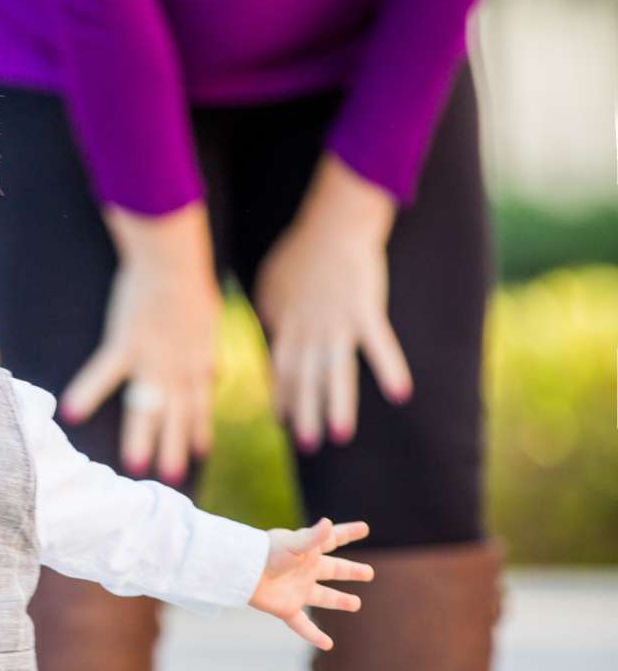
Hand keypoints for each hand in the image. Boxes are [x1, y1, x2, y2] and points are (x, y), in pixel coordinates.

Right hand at [61, 203, 221, 482]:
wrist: (174, 260)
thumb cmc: (191, 281)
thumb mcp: (210, 321)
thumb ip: (209, 352)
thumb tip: (215, 373)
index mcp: (198, 361)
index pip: (200, 405)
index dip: (199, 430)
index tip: (200, 454)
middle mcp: (178, 368)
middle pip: (176, 415)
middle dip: (174, 448)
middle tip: (171, 480)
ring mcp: (152, 359)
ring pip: (148, 406)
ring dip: (143, 438)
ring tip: (134, 467)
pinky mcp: (125, 343)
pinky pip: (104, 373)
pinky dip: (88, 392)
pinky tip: (72, 414)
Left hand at [249, 517, 372, 651]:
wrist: (243, 572)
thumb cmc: (266, 552)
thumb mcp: (292, 544)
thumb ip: (313, 538)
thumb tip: (329, 523)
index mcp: (308, 551)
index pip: (333, 540)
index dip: (348, 533)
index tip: (364, 528)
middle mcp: (305, 571)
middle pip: (333, 570)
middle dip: (351, 571)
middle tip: (369, 572)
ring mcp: (298, 590)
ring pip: (323, 596)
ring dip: (340, 600)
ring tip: (356, 604)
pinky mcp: (288, 608)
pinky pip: (303, 625)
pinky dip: (314, 636)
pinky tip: (328, 645)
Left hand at [254, 157, 411, 451]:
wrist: (333, 225)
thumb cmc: (301, 251)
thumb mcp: (270, 283)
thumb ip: (270, 313)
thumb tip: (269, 335)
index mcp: (286, 324)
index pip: (280, 369)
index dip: (281, 396)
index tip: (282, 422)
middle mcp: (309, 330)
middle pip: (305, 378)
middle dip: (305, 413)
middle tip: (306, 444)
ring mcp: (338, 323)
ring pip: (336, 372)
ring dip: (337, 406)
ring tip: (340, 436)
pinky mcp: (367, 312)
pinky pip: (381, 345)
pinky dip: (391, 368)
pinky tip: (401, 393)